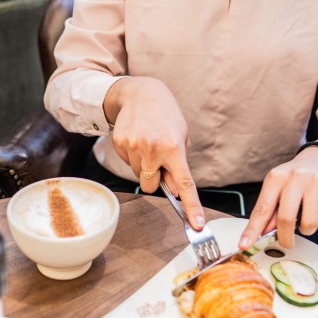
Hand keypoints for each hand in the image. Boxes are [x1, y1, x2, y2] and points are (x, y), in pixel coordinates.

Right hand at [104, 76, 204, 228]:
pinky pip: (127, 162)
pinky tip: (137, 138)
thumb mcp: (181, 136)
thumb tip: (176, 191)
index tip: (198, 225)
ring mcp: (134, 146)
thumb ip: (179, 164)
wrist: (141, 93)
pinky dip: (133, 155)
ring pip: (138, 175)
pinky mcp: (120, 143)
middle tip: (158, 159)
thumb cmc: (166, 116)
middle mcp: (153, 149)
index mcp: (174, 148)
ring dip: (144, 165)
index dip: (192, 206)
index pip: (185, 184)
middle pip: (152, 186)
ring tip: (148, 142)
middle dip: (155, 179)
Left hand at [238, 147, 317, 249]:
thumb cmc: (294, 178)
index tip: (244, 244)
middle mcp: (295, 177)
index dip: (253, 230)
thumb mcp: (277, 188)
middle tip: (287, 242)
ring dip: (306, 229)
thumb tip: (263, 233)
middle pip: (286, 219)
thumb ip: (270, 210)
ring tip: (305, 218)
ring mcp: (315, 181)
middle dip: (285, 238)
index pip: (262, 209)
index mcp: (276, 177)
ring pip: (309, 223)